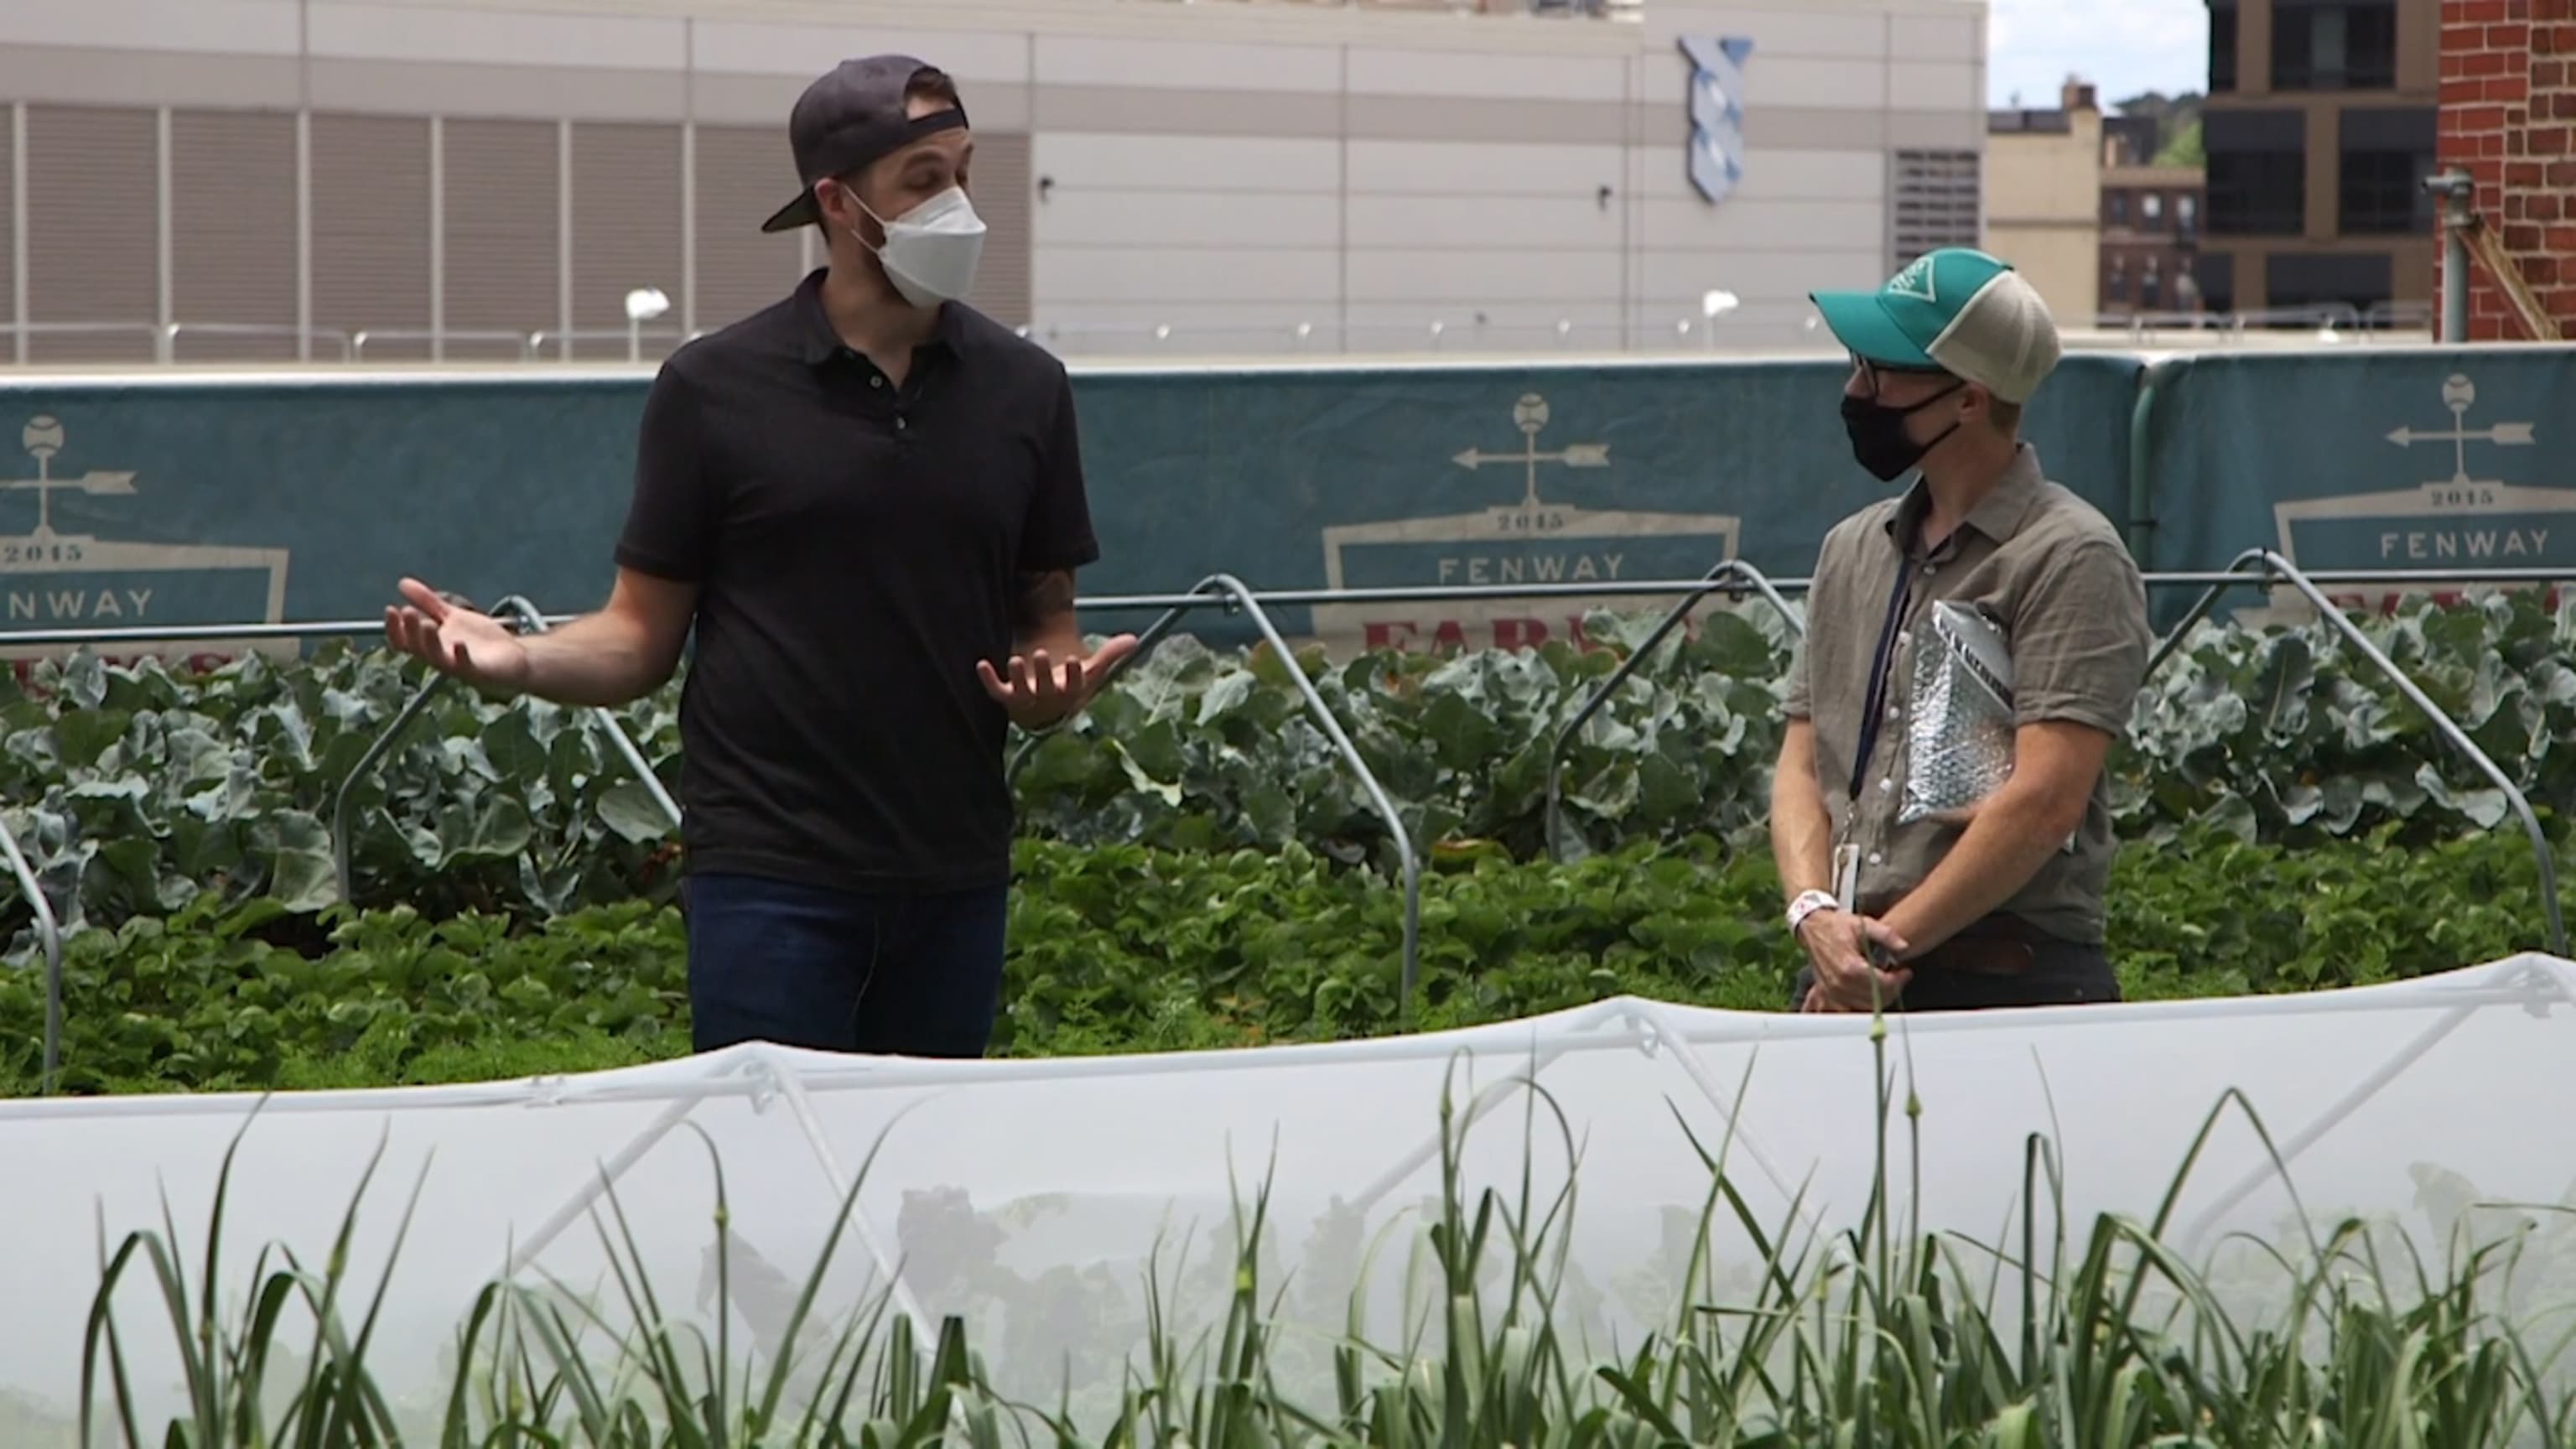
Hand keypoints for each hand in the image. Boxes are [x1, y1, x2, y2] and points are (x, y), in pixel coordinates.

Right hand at [383, 577, 531, 693]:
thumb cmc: (480, 641)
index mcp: (430, 644)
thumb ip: (428, 602)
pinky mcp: (477, 670)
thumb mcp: (451, 617)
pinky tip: (458, 644)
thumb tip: (402, 582)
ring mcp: (457, 666)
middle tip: (408, 612)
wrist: (512, 657)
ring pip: (436, 657)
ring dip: (430, 641)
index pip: (404, 640)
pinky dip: (460, 656)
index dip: (394, 627)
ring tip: (427, 623)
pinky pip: (466, 666)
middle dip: (410, 630)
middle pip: (417, 647)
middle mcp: (439, 657)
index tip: (391, 608)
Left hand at [977, 634, 1140, 729]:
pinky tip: (981, 664)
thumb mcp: (1089, 673)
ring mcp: (1026, 699)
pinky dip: (989, 680)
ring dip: (1017, 677)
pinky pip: (996, 691)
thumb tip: (1134, 639)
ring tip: (1014, 660)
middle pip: (1046, 688)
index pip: (1074, 686)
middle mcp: (1047, 699)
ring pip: (1021, 691)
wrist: (1043, 715)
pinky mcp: (1007, 697)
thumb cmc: (1068, 688)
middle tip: (1040, 654)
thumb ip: (1109, 655)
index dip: (1073, 676)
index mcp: (1069, 693)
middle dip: (1043, 673)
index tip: (1074, 661)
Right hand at [1794, 909, 1911, 1012]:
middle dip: (1892, 989)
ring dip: (1880, 998)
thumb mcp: (1863, 924)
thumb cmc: (1836, 926)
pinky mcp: (1828, 994)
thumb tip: (1903, 946)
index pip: (1882, 984)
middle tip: (1899, 977)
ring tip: (1887, 984)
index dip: (1899, 980)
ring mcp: (1832, 991)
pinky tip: (1871, 993)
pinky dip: (1863, 1004)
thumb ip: (1886, 935)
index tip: (1905, 972)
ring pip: (1865, 1007)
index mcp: (1850, 967)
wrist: (1812, 927)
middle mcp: (1840, 983)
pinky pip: (1850, 1008)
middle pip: (1875, 999)